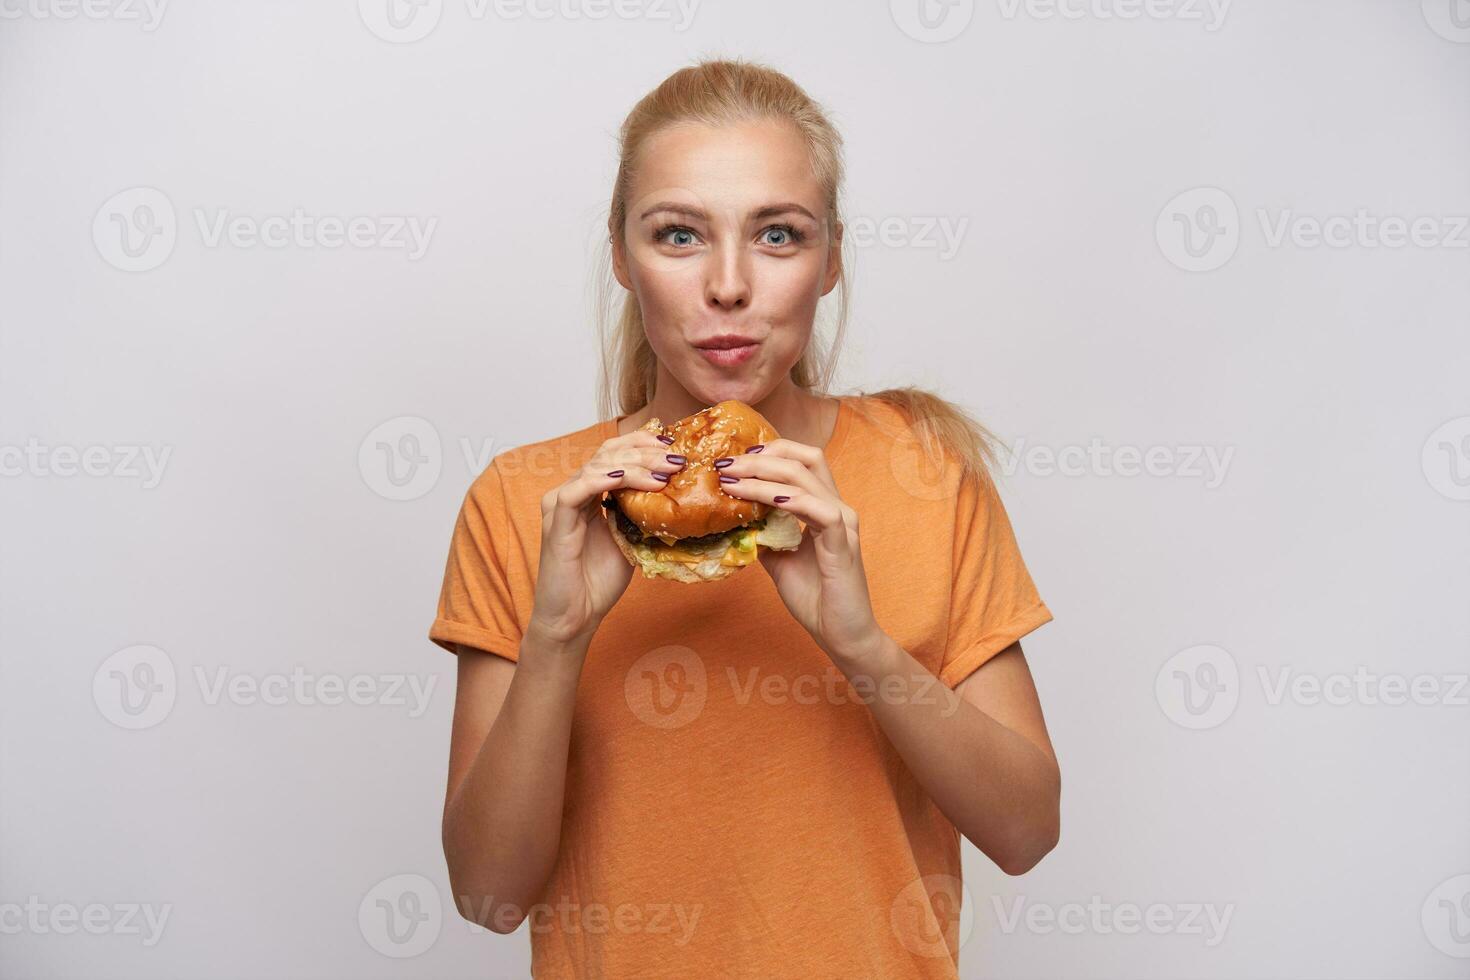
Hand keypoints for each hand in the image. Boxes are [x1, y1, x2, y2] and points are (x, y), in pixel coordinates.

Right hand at [527, 427, 686, 644]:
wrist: (575, 617)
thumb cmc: (598, 582)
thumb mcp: (629, 539)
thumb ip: (639, 513)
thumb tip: (671, 492)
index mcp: (588, 494)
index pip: (612, 454)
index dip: (641, 445)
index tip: (673, 446)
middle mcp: (572, 493)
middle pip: (606, 454)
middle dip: (644, 452)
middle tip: (675, 458)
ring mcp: (561, 505)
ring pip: (595, 467)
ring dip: (632, 466)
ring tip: (662, 472)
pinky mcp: (555, 523)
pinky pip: (576, 491)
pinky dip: (601, 480)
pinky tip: (624, 478)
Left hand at [713, 439, 884, 663]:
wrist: (842, 635)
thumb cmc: (816, 598)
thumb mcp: (779, 559)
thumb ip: (764, 535)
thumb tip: (735, 517)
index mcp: (824, 507)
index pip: (802, 461)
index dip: (769, 453)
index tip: (733, 461)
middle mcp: (837, 508)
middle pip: (806, 458)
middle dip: (762, 456)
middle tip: (726, 464)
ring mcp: (842, 523)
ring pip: (805, 479)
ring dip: (764, 475)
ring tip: (732, 479)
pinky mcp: (843, 543)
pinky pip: (818, 510)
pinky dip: (789, 500)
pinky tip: (765, 500)